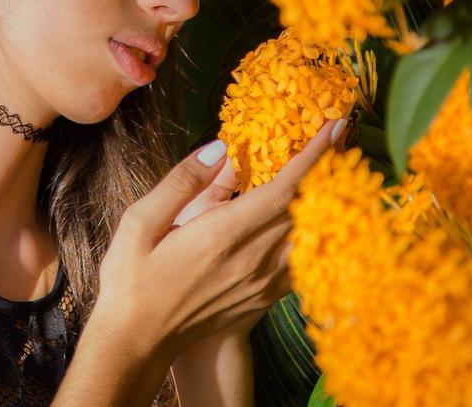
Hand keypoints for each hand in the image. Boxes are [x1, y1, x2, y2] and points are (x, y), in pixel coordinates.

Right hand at [88, 116, 348, 364]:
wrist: (137, 344)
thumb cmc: (131, 280)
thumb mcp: (139, 223)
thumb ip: (183, 182)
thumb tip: (221, 149)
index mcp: (222, 235)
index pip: (283, 189)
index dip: (312, 156)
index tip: (333, 127)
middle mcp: (251, 260)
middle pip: (306, 208)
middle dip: (326, 169)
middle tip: (339, 137)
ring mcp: (262, 283)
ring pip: (311, 235)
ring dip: (327, 200)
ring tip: (336, 169)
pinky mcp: (264, 298)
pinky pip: (304, 260)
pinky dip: (318, 233)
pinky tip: (318, 215)